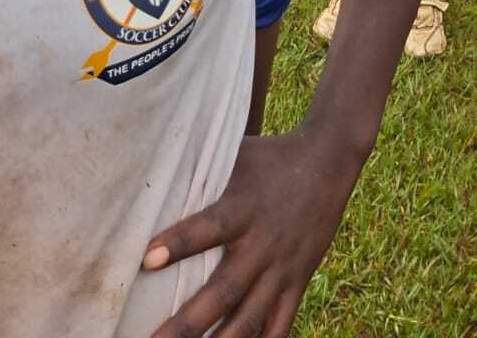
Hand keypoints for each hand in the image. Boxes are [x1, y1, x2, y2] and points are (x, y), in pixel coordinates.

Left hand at [144, 125, 365, 337]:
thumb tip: (158, 174)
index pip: (209, 228)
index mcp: (244, 208)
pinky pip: (279, 325)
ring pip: (248, 320)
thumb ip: (204, 173)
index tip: (147, 260)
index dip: (179, 243)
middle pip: (224, 291)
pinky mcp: (297, 282)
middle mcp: (263, 244)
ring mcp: (282, 269)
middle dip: (187, 323)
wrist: (329, 161)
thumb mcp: (239, 155)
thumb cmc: (271, 157)